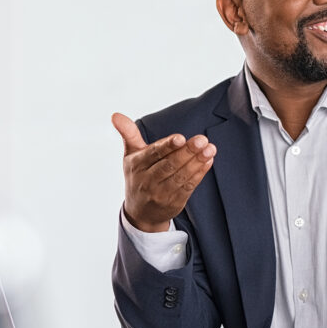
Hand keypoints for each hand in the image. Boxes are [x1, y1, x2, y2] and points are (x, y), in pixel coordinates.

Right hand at [113, 112, 215, 231]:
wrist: (140, 212)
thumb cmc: (138, 176)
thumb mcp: (131, 155)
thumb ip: (129, 134)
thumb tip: (116, 115)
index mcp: (137, 165)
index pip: (154, 154)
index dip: (167, 146)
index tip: (181, 138)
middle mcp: (148, 180)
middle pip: (170, 164)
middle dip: (187, 152)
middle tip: (202, 140)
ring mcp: (161, 192)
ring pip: (181, 175)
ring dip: (197, 162)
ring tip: (210, 149)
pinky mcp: (175, 201)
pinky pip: (189, 186)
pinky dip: (200, 173)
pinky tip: (208, 161)